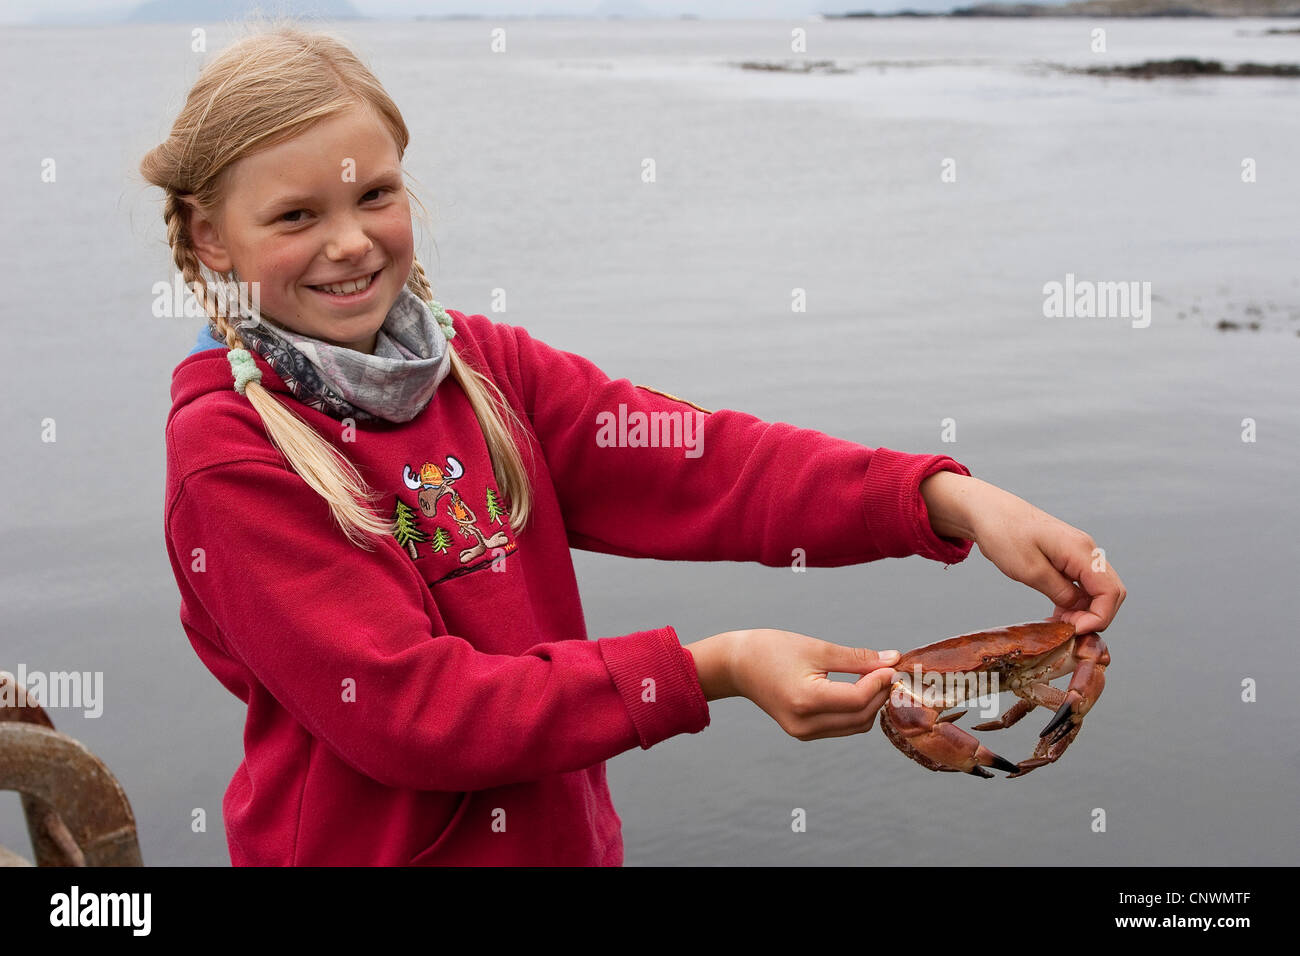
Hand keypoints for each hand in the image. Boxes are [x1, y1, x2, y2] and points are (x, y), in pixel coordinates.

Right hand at [724, 629, 898, 740]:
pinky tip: (858, 689)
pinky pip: (841, 726)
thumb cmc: (770, 650)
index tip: (891, 665)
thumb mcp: (816, 648)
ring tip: (875, 678)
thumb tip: (891, 660)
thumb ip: (856, 658)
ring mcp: (803, 732)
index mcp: (806, 700)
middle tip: (888, 670)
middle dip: (879, 694)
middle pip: (861, 716)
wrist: (737, 665)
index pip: (858, 699)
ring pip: (855, 725)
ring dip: (870, 704)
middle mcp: (805, 723)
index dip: (880, 682)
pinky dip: (855, 710)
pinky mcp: (803, 732)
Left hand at [924, 474, 1126, 634]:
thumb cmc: (1004, 534)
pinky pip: (1083, 584)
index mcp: (1081, 551)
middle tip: (1067, 630)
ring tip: (1059, 625)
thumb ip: (1060, 592)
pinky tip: (1058, 613)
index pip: (1110, 591)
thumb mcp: (1030, 570)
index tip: (1074, 631)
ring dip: (1085, 611)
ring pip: (1098, 590)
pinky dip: (1076, 602)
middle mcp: (1086, 551)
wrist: (988, 511)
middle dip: (1095, 616)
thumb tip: (1080, 610)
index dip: (1099, 617)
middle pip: (1111, 592)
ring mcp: (1078, 553)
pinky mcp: (1068, 557)